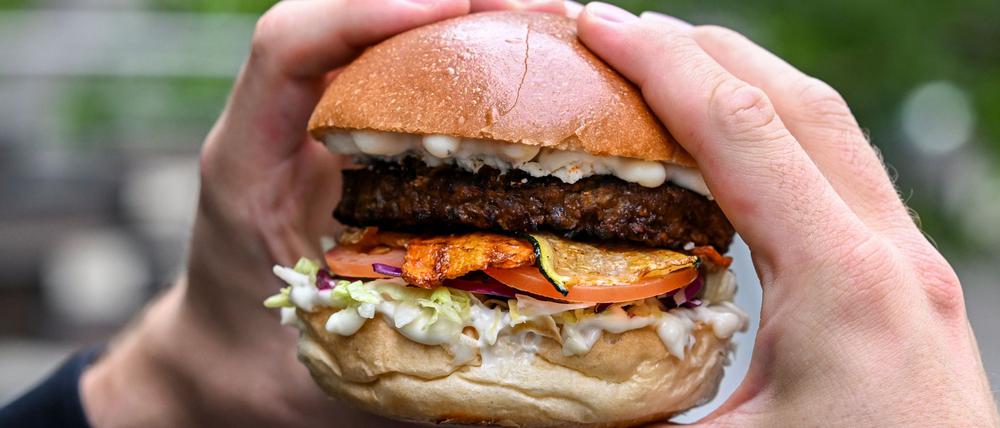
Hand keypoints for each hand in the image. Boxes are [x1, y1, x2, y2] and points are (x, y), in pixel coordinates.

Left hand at [79, 1, 570, 426]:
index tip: (456, 10)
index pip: (286, 47)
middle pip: (346, 20)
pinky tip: (522, 71)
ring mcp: (314, 131)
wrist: (229, 368)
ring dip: (461, 23)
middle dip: (443, 3)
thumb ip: (397, 333)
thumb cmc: (266, 366)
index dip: (366, 12)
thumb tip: (517, 321)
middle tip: (539, 10)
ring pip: (377, 41)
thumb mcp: (327, 354)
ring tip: (545, 26)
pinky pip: (398, 78)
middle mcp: (281, 130)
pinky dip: (461, 63)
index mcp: (249, 164)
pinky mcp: (348, 142)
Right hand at [575, 3, 997, 425]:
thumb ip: (615, 409)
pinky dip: (772, 133)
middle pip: (791, 97)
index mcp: (843, 282)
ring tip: (660, 70)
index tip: (593, 24)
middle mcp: (891, 252)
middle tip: (610, 31)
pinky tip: (725, 153)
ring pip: (824, 125)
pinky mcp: (909, 285)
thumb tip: (514, 389)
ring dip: (739, 82)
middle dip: (695, 47)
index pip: (739, 127)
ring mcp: (911, 264)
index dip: (658, 63)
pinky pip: (838, 171)